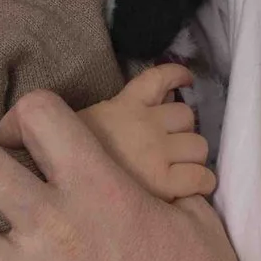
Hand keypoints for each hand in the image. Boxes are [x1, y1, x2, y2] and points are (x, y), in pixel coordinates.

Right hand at [61, 63, 214, 202]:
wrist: (58, 184)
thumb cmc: (64, 159)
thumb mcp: (82, 123)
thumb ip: (116, 110)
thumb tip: (158, 98)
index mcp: (124, 105)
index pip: (160, 78)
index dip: (178, 76)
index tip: (186, 81)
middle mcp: (146, 124)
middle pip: (186, 115)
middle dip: (182, 129)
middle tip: (170, 145)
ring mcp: (158, 153)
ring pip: (199, 145)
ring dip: (192, 155)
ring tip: (179, 167)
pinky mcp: (166, 183)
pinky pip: (200, 176)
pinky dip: (202, 180)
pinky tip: (196, 183)